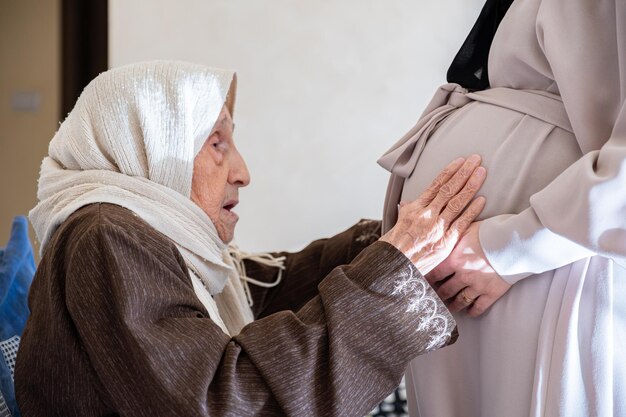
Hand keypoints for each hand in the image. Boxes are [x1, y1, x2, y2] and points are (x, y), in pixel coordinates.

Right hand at [380, 155, 485, 274]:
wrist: (393, 265)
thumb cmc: (394, 246)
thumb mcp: (398, 223)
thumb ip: (406, 211)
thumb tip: (407, 204)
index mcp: (415, 208)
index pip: (436, 184)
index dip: (450, 171)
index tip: (460, 161)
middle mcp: (427, 214)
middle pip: (449, 189)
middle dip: (464, 172)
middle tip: (476, 159)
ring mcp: (437, 227)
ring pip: (457, 202)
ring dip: (471, 185)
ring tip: (481, 172)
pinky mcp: (445, 241)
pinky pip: (461, 223)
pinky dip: (471, 210)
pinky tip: (481, 199)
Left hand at [426, 222, 510, 316]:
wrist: (515, 243)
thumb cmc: (491, 231)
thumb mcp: (467, 228)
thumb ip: (454, 233)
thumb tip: (443, 230)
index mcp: (454, 260)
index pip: (435, 273)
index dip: (427, 279)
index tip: (422, 283)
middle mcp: (463, 275)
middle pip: (445, 290)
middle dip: (438, 294)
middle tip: (433, 298)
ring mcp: (477, 286)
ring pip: (460, 300)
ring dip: (453, 306)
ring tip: (449, 308)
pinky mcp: (492, 292)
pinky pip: (480, 306)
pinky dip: (473, 311)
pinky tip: (470, 313)